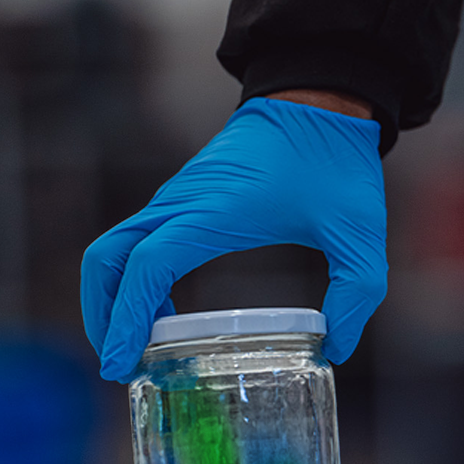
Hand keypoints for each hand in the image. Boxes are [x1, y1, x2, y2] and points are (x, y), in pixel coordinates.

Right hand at [81, 96, 386, 381]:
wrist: (317, 96)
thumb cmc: (335, 159)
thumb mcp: (360, 230)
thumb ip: (357, 295)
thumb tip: (334, 349)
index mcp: (212, 211)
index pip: (146, 267)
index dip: (127, 320)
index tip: (124, 364)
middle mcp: (179, 204)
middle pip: (105, 261)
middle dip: (102, 318)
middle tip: (122, 367)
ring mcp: (173, 200)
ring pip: (111, 253)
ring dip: (112, 302)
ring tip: (136, 352)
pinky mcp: (178, 201)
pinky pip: (134, 245)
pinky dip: (131, 284)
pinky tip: (162, 318)